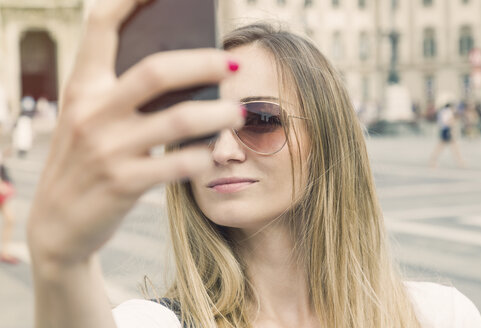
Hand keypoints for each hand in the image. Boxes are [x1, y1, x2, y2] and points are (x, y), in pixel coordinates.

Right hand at [26, 0, 243, 268]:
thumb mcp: (91, 123)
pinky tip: (214, 155)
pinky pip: (179, 163)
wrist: (56, 226)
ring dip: (218, 114)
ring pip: (178, 118)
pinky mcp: (123, 183)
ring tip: (237, 114)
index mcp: (83, 88)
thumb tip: (186, 77)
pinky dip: (204, 157)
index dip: (129, 0)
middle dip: (204, 62)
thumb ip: (125, 99)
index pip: (101, 27)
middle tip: (234, 64)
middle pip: (158, 69)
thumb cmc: (85, 165)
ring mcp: (107, 149)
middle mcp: (92, 112)